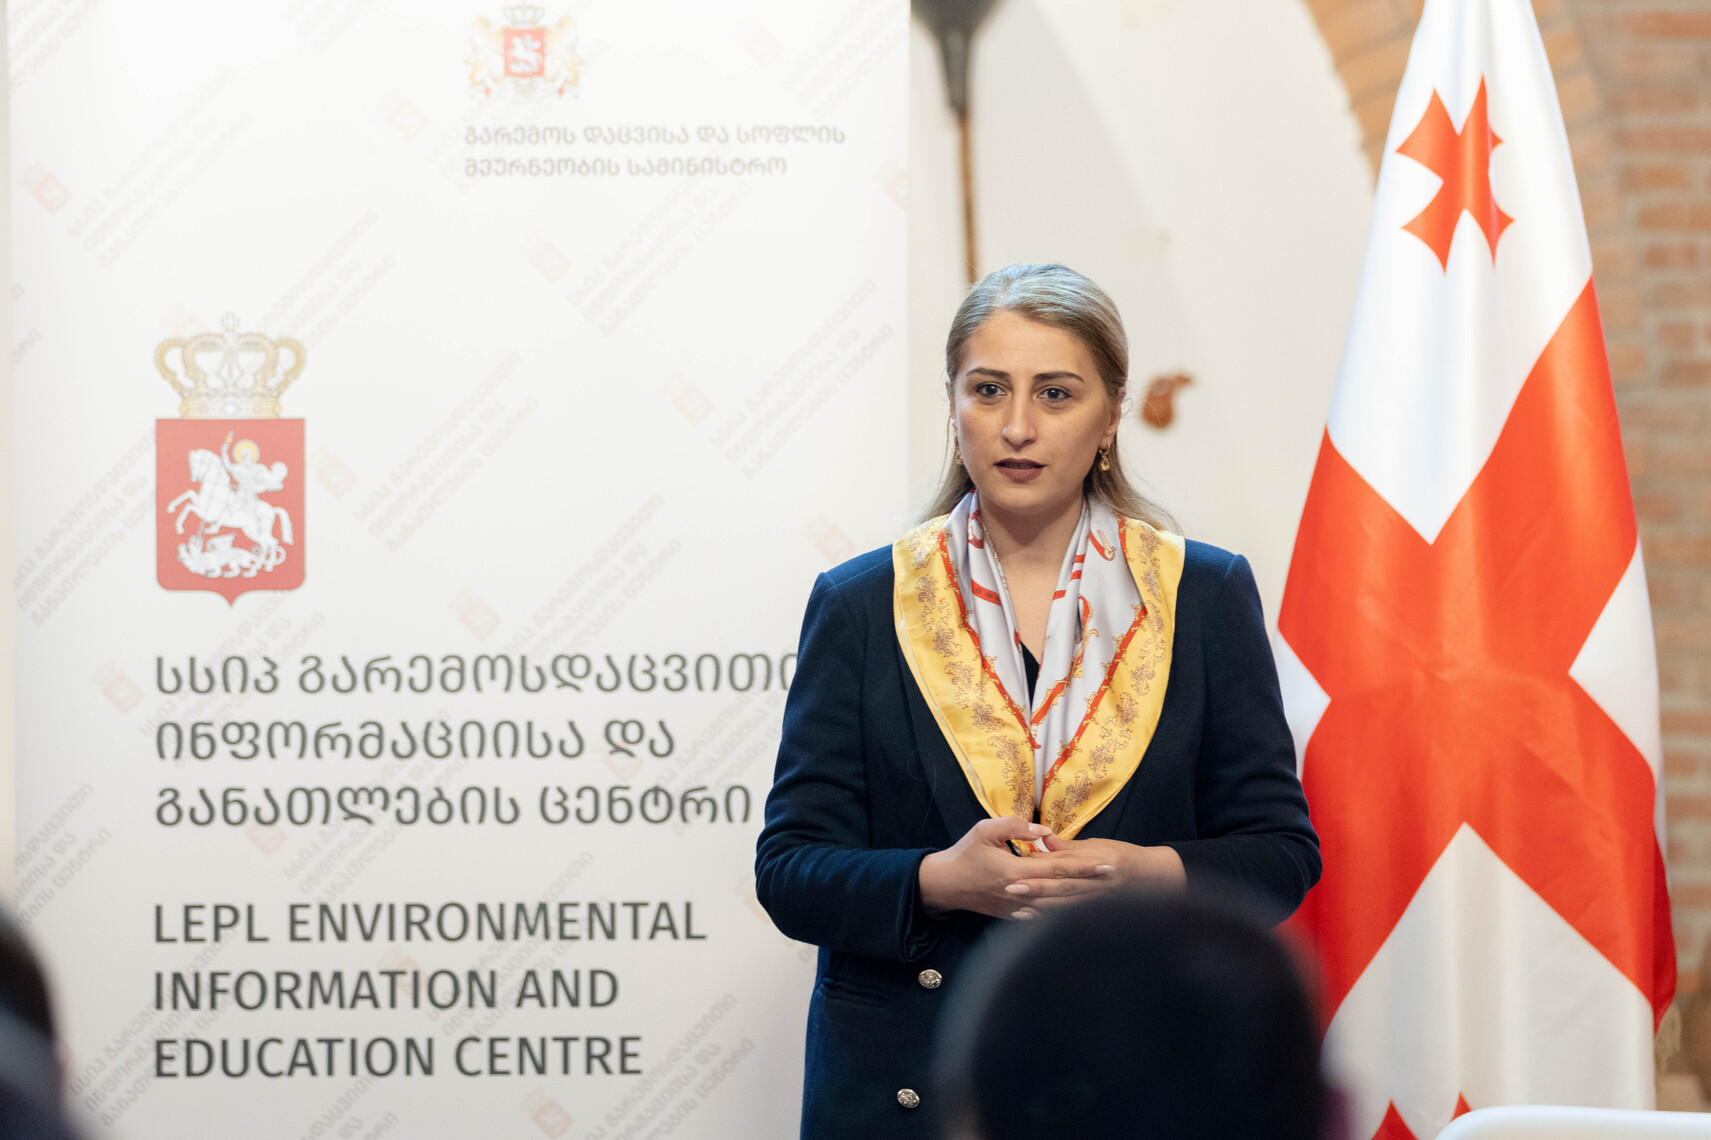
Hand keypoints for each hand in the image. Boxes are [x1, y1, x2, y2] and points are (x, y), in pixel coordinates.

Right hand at [918, 817, 1111, 919]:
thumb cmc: (964, 854)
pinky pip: (1041, 916)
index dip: (1083, 866)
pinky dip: (1060, 914)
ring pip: (1054, 906)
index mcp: (1016, 871)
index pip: (1057, 868)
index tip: (1105, 863)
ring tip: (1103, 894)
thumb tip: (1045, 832)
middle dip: (1089, 883)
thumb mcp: (985, 831)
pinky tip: (1076, 911)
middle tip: (1114, 877)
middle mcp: (1021, 894)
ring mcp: (1017, 908)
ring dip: (1079, 900)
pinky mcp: (1012, 916)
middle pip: (1062, 889)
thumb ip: (1016, 827)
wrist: (944, 885)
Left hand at [1001, 836, 1186, 916]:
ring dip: (1041, 908)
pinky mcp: (1097, 913)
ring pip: (1066, 906)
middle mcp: (1098, 884)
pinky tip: (1036, 920)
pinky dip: (1053, 920)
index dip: (1041, 868)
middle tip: (1011, 888)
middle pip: (1063, 887)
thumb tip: (1044, 841)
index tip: (1018, 867)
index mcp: (1098, 863)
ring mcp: (1098, 901)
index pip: (1066, 866)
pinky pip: (1072, 918)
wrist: (1153, 879)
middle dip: (1036, 889)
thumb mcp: (1100, 847)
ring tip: (1018, 909)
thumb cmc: (1124, 858)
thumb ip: (1071, 848)